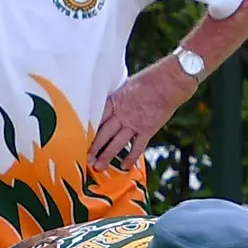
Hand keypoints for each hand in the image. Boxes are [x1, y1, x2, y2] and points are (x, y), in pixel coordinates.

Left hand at [87, 56, 199, 175]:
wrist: (169, 82)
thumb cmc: (149, 80)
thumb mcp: (126, 86)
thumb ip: (117, 99)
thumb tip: (109, 104)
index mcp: (114, 102)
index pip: (96, 119)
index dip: (87, 130)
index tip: (78, 139)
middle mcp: (121, 115)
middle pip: (103, 134)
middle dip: (93, 148)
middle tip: (85, 159)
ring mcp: (134, 124)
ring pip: (116, 143)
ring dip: (106, 156)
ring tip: (98, 167)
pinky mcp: (147, 130)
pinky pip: (137, 147)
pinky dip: (131, 157)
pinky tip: (124, 167)